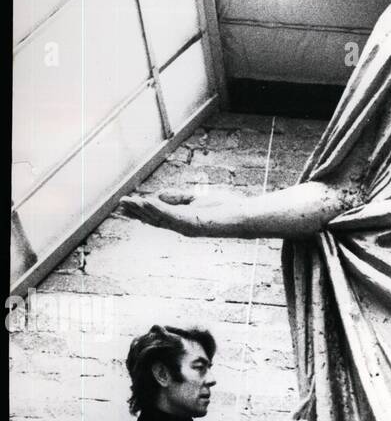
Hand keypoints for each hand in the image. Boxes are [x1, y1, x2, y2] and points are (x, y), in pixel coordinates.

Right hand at [117, 189, 231, 235]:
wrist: (243, 216)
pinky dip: (157, 208)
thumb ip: (177, 197)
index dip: (141, 211)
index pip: (157, 216)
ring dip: (142, 209)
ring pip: (159, 217)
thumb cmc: (224, 207)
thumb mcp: (196, 199)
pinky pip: (171, 215)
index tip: (125, 205)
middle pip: (154, 219)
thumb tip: (157, 194)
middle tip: (118, 206)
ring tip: (127, 201)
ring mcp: (187, 226)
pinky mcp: (193, 223)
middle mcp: (182, 226)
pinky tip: (146, 201)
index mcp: (182, 220)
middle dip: (136, 212)